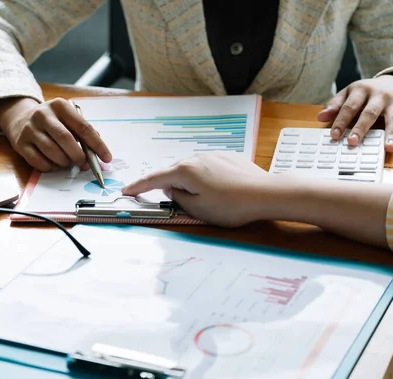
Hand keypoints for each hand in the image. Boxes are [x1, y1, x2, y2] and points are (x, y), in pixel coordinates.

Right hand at [0, 97, 111, 170]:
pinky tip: (53, 164)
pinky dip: (49, 167)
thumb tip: (96, 151)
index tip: (106, 157)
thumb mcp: (66, 117)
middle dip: (79, 155)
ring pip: (51, 151)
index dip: (97, 144)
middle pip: (65, 139)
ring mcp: (30, 129)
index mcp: (60, 106)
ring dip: (64, 162)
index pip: (83, 127)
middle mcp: (43, 115)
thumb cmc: (51, 121)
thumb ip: (82, 131)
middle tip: (84, 164)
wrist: (19, 118)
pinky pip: (38, 161)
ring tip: (68, 163)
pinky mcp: (20, 143)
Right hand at [121, 152, 272, 226]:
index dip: (139, 187)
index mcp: (185, 171)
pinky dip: (206, 179)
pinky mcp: (228, 157)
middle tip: (177, 204)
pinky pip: (207, 168)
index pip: (154, 179)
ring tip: (206, 201)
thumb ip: (178, 198)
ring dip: (190, 183)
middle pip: (173, 173)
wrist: (267, 194)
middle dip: (170, 187)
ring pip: (191, 170)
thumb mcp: (197, 209)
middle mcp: (196, 157)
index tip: (126, 191)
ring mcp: (213, 155)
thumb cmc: (232, 205)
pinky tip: (220, 191)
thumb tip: (172, 190)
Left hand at [317, 75, 392, 151]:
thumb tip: (320, 117)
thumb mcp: (348, 94)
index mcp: (360, 90)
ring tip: (388, 146)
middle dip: (360, 128)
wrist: (390, 81)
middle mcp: (378, 95)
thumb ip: (335, 105)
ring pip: (392, 118)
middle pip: (369, 113)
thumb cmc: (364, 92)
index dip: (341, 122)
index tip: (334, 135)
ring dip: (390, 133)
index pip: (349, 107)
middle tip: (352, 142)